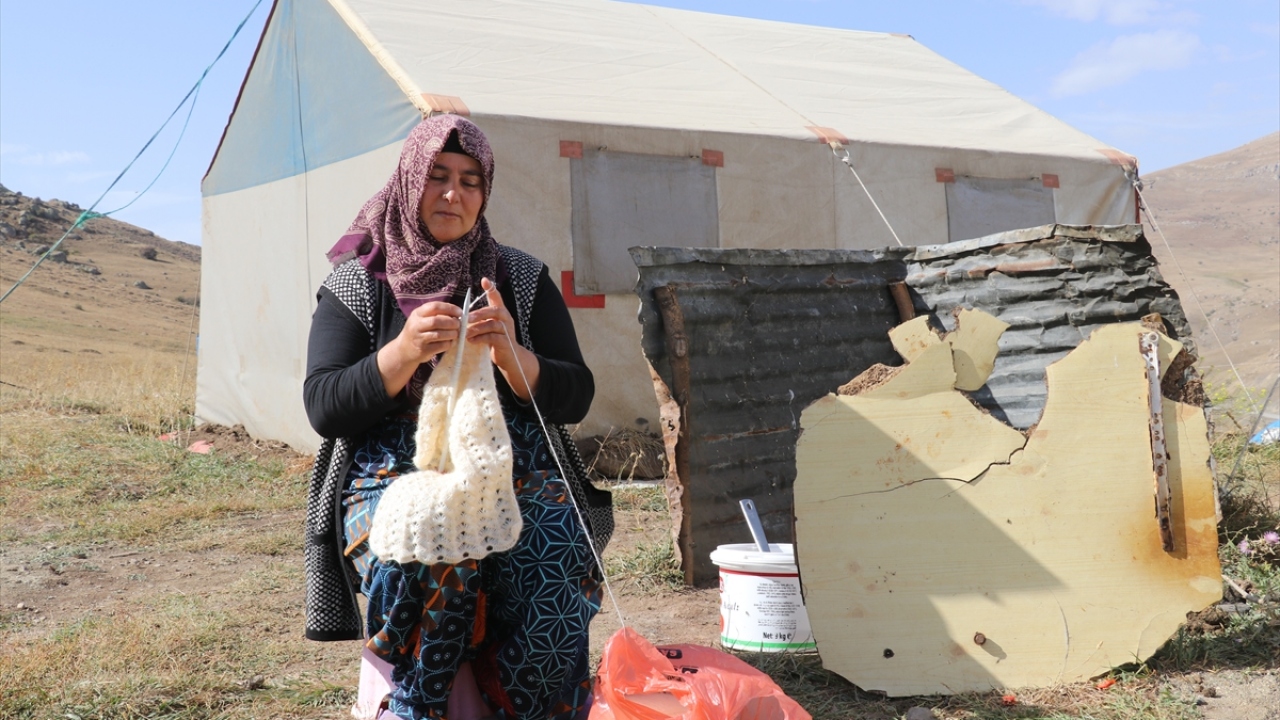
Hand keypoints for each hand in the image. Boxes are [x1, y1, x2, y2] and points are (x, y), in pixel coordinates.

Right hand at [377, 302, 461, 396]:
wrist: (404, 350)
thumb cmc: (417, 332)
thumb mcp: (422, 319)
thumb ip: (436, 315)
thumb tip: (457, 315)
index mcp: (417, 313)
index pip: (434, 306)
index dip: (449, 308)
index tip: (460, 312)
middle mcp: (416, 325)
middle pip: (437, 321)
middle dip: (452, 322)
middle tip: (459, 325)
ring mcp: (419, 338)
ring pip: (439, 335)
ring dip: (452, 334)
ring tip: (455, 334)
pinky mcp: (423, 350)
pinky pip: (441, 346)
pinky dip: (449, 344)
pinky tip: (450, 342)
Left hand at [467, 277, 539, 399]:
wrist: (509, 358)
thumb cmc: (496, 340)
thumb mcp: (489, 327)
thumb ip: (481, 320)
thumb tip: (463, 316)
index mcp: (501, 313)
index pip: (497, 298)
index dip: (492, 289)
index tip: (484, 280)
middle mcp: (506, 319)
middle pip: (495, 310)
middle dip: (480, 313)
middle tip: (467, 317)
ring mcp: (508, 331)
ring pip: (492, 325)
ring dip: (477, 328)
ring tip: (465, 333)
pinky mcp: (506, 343)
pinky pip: (492, 338)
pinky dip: (480, 338)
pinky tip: (471, 341)